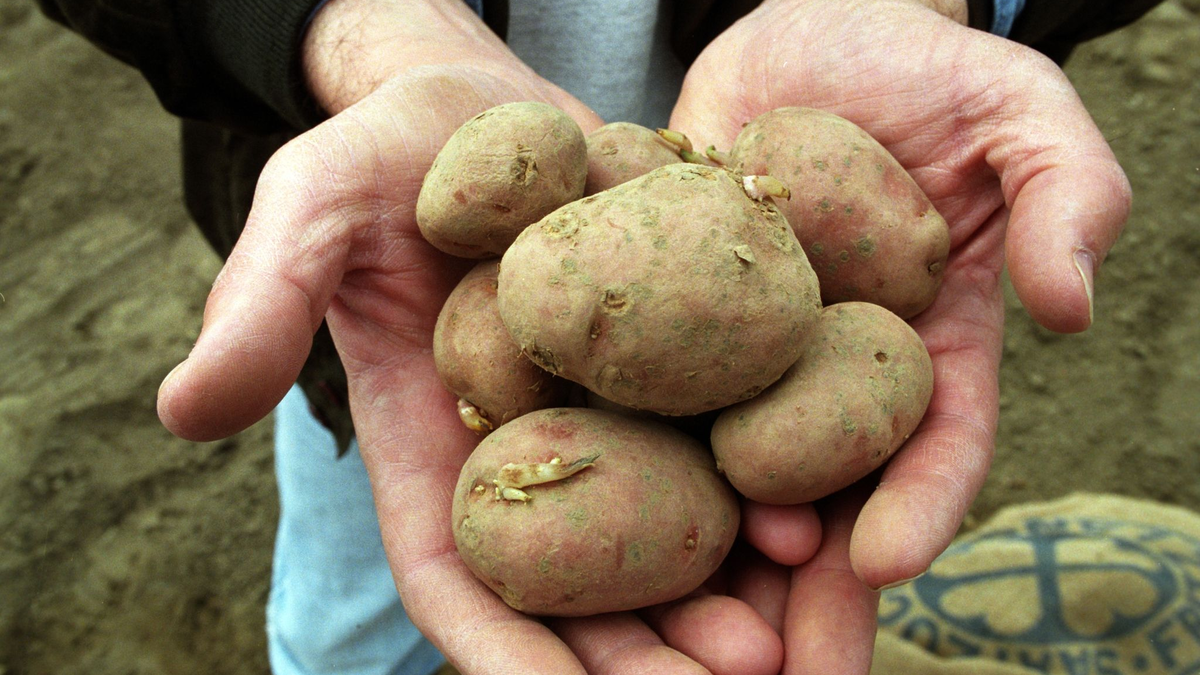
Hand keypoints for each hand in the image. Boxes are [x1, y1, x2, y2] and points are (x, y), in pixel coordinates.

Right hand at [156, 0, 795, 671]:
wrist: (486, 93)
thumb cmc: (388, 149)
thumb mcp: (315, 207)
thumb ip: (260, 302)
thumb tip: (182, 411)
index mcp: (432, 441)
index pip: (459, 574)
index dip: (503, 651)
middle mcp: (527, 446)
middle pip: (578, 583)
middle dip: (640, 652)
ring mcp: (606, 411)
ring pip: (663, 533)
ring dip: (722, 596)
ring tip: (787, 639)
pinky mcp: (674, 363)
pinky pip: (723, 442)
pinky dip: (767, 493)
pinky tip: (824, 523)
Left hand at [670, 0, 1130, 670]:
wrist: (812, 27)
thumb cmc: (929, 67)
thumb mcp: (1020, 111)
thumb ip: (1069, 192)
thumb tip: (1068, 306)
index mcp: (923, 343)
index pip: (931, 442)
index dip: (915, 506)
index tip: (881, 565)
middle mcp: (827, 365)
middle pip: (821, 488)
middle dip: (801, 581)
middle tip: (766, 666)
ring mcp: (739, 343)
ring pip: (720, 454)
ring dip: (700, 540)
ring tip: (669, 615)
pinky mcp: (664, 305)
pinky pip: (637, 371)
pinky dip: (611, 428)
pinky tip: (574, 486)